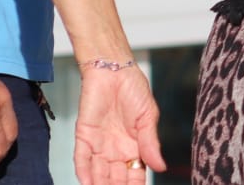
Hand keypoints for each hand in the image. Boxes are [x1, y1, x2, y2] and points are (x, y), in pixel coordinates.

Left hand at [73, 65, 165, 184]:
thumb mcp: (148, 117)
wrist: (114, 69)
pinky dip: (84, 173)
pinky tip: (87, 184)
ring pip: (98, 173)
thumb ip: (151, 144)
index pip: (135, 174)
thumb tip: (161, 167)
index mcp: (134, 147)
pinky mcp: (84, 136)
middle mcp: (115, 150)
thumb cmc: (134, 89)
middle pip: (116, 178)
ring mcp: (99, 145)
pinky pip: (82, 159)